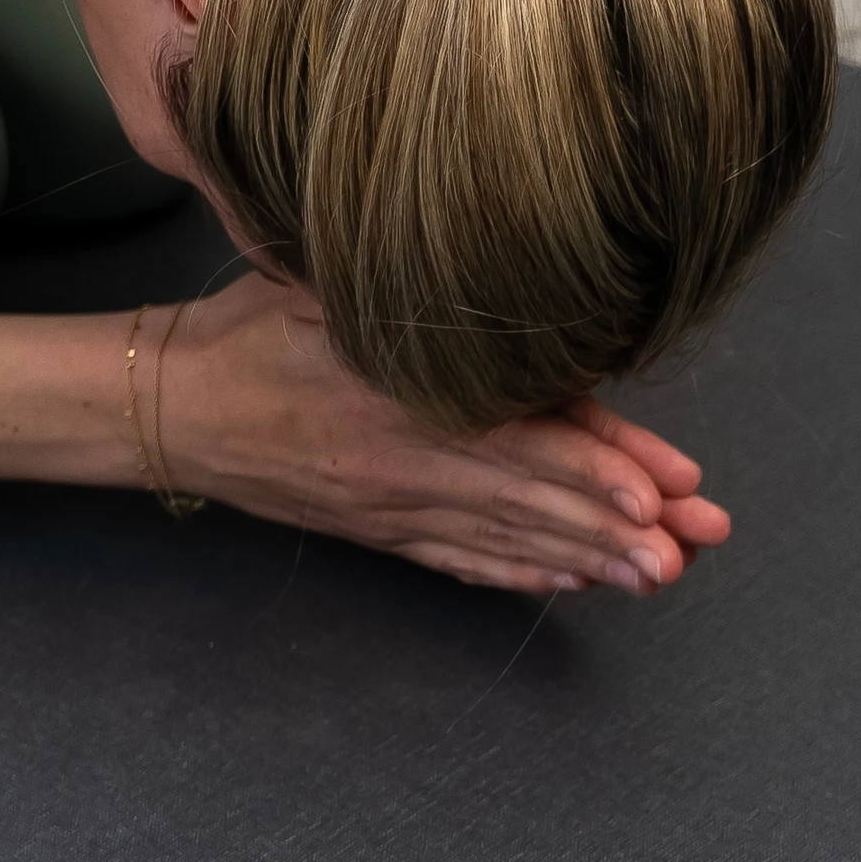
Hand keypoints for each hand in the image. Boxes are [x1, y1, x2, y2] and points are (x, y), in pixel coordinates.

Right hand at [155, 276, 728, 594]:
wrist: (168, 405)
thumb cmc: (249, 331)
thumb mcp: (322, 286)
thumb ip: (411, 294)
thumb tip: (506, 278)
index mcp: (395, 403)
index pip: (515, 441)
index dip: (592, 464)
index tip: (657, 486)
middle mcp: (403, 467)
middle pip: (531, 503)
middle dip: (620, 526)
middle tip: (692, 543)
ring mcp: (392, 509)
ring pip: (507, 540)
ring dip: (589, 559)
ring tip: (660, 574)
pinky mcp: (380, 533)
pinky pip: (463, 562)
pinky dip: (523, 574)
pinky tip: (575, 583)